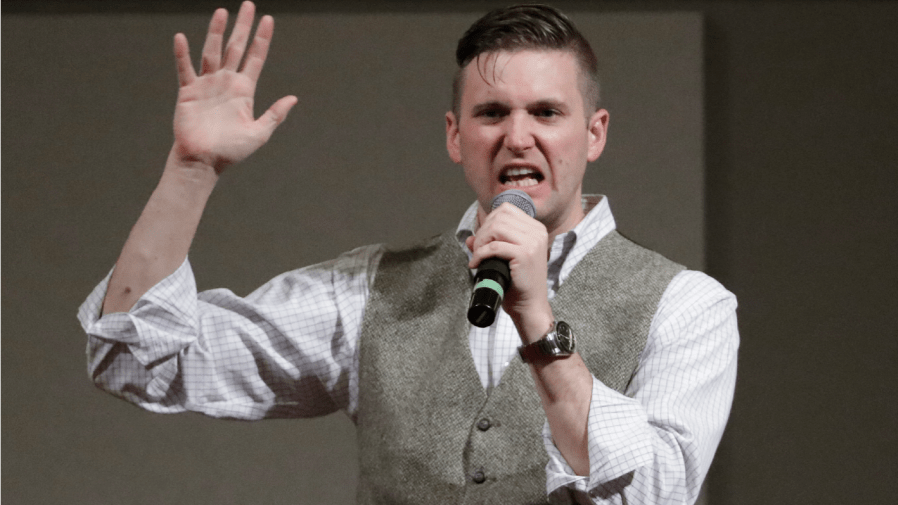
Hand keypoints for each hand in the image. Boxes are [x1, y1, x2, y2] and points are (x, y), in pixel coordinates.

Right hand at [171, 1, 296, 172]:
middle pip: (235, 47)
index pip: (255, 58)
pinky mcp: (188, 92)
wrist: (204, 162)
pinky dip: (182, 54)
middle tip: (248, 5)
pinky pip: (185, 69)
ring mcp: (207, 85)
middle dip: (242, 27)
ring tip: (222, 12)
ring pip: (212, 51)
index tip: (269, 19)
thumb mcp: (259, 133)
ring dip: (216, 32)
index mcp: (244, 90)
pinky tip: (181, 37)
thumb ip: (275, 114)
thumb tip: (293, 98)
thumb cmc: (231, 151)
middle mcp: (226, 82)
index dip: (262, 39)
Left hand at [466, 203, 553, 340]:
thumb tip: (469, 238)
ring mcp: (533, 242)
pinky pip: (494, 247)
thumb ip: (489, 244)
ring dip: (481, 242)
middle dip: (482, 232)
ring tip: (477, 256)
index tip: (482, 239)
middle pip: (499, 216)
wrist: (530, 305)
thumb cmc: (519, 283)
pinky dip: (481, 254)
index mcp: (536, 229)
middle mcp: (537, 232)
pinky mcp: (524, 255)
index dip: (489, 221)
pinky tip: (477, 264)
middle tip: (477, 250)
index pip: (506, 210)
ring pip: (496, 228)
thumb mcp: (505, 258)